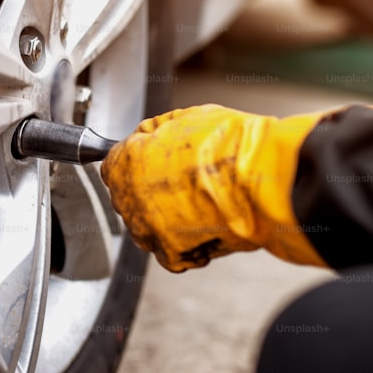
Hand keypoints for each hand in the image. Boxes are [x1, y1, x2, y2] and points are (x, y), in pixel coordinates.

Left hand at [100, 105, 325, 271]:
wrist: (259, 181)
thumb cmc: (227, 146)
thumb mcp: (184, 117)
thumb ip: (155, 131)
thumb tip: (147, 136)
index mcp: (124, 165)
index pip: (114, 164)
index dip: (137, 159)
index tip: (153, 158)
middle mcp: (129, 201)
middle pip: (129, 195)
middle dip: (150, 187)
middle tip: (184, 179)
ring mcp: (148, 231)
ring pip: (147, 224)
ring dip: (166, 216)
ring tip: (199, 200)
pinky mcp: (172, 255)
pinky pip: (169, 250)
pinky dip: (184, 241)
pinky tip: (205, 222)